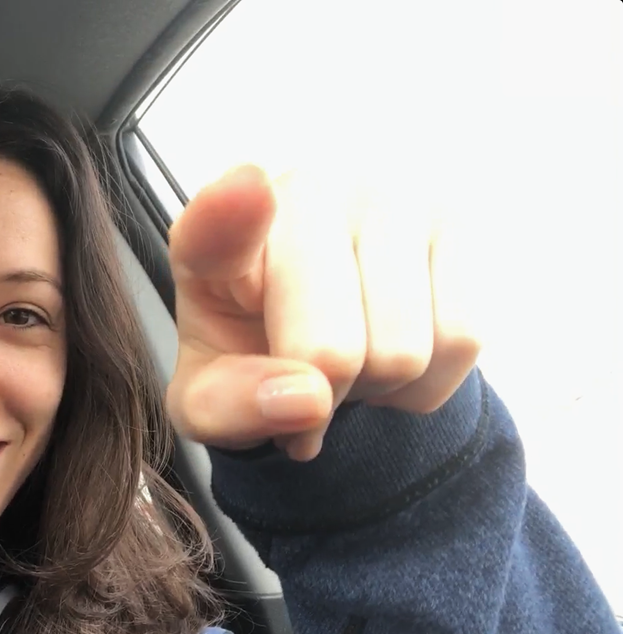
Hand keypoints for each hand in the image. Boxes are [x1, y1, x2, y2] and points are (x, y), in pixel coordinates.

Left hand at [165, 164, 481, 460]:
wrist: (312, 334)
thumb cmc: (248, 352)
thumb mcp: (212, 400)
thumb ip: (231, 406)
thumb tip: (310, 397)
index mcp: (212, 239)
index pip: (217, 224)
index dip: (229, 211)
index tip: (245, 189)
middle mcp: (302, 193)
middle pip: (332, 352)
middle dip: (324, 397)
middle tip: (303, 377)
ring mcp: (384, 194)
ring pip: (403, 354)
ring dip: (379, 388)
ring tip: (347, 357)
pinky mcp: (452, 215)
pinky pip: (460, 340)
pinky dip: (426, 380)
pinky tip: (391, 347)